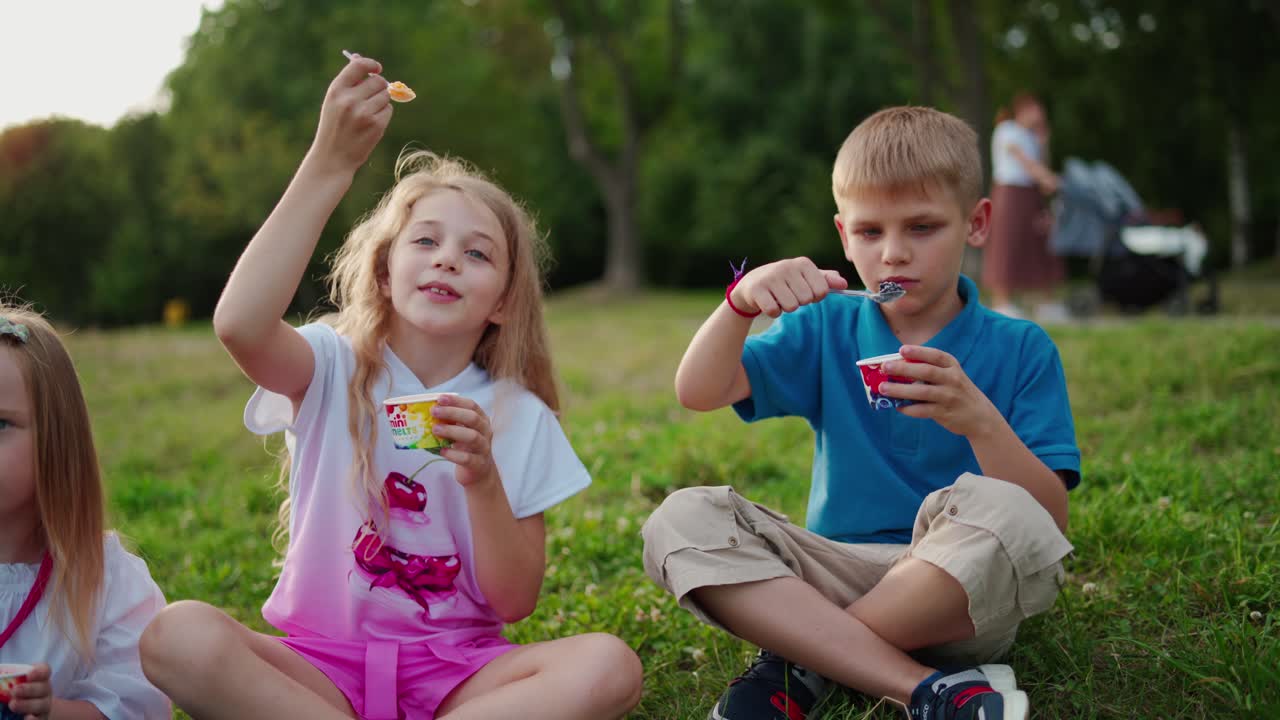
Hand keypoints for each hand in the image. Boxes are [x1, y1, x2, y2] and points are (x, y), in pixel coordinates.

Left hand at [6, 663, 50, 719]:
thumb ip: (7, 680)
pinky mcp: (41, 718)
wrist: (30, 709)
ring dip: (27, 704)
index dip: (38, 672)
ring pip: (42, 705)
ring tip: (13, 705)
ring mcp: (44, 706)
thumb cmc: (19, 692)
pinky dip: (34, 719)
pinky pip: (39, 719)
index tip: (29, 675)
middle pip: (43, 688)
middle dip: (29, 689)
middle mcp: (45, 691)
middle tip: (14, 691)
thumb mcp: (15, 684)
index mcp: (40, 678)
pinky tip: (26, 718)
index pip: (44, 671)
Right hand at [307, 54, 392, 175]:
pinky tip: (370, 124)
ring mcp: (364, 113)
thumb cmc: (334, 126)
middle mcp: (349, 100)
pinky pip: (388, 110)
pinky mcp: (376, 125)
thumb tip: (362, 60)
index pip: (359, 65)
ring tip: (366, 114)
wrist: (332, 157)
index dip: (371, 64)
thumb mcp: (334, 102)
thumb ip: (349, 82)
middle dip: (378, 86)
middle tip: (371, 96)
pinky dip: (383, 114)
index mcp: (336, 90)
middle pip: (378, 81)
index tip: (377, 68)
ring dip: (380, 102)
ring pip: (385, 95)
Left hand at [430, 395, 498, 486]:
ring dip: (452, 431)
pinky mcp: (478, 464)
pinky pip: (467, 458)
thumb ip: (450, 422)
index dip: (456, 401)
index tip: (440, 399)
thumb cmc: (466, 447)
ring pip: (472, 436)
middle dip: (452, 413)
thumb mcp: (461, 431)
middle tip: (434, 411)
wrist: (479, 472)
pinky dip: (453, 454)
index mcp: (481, 420)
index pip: (472, 405)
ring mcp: (484, 448)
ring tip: (435, 430)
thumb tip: (429, 411)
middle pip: (472, 418)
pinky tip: (442, 451)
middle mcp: (485, 432)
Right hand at [730, 257, 847, 317]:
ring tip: (778, 298)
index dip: (815, 297)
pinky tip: (768, 302)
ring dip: (785, 308)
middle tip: (789, 295)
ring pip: (791, 306)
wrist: (753, 282)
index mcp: (803, 263)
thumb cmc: (786, 281)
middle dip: (799, 303)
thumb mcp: (806, 278)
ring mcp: (771, 277)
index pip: (822, 291)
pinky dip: (773, 312)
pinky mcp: (757, 289)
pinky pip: (774, 311)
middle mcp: (787, 266)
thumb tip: (844, 284)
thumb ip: (825, 280)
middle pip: (806, 300)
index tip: (805, 291)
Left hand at [877, 345, 1002, 437]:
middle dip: (904, 368)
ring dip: (900, 390)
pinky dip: (908, 408)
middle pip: (926, 371)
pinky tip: (897, 406)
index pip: (935, 355)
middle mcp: (952, 379)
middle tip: (885, 367)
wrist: (980, 416)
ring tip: (883, 388)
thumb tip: (897, 368)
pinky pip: (923, 410)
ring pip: (922, 392)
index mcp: (952, 366)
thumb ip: (931, 371)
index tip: (901, 350)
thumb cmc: (958, 392)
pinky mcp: (945, 413)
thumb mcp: (951, 376)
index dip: (918, 352)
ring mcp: (949, 397)